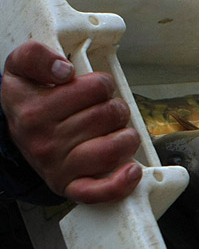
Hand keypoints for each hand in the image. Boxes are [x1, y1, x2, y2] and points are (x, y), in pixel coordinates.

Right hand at [2, 40, 141, 202]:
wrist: (17, 135)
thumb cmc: (29, 101)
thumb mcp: (20, 68)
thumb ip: (37, 56)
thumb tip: (64, 70)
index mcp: (31, 107)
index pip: (95, 87)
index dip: (102, 84)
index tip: (92, 88)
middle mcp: (42, 139)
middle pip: (110, 115)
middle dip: (114, 109)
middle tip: (101, 111)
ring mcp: (56, 165)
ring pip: (114, 147)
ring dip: (125, 136)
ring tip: (114, 132)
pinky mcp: (69, 186)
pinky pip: (98, 191)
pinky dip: (120, 183)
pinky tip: (131, 170)